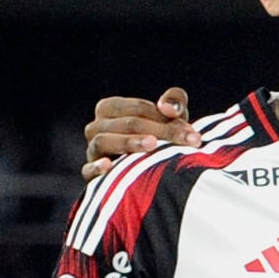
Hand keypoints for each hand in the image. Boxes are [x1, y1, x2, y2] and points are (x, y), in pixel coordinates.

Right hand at [82, 86, 196, 173]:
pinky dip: (96, 167)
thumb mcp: (171, 117)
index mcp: (109, 109)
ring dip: (128, 143)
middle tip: (186, 141)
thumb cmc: (161, 137)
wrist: (152, 172)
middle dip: (159, 131)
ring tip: (153, 145)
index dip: (164, 117)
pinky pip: (87, 170)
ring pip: (103, 141)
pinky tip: (110, 166)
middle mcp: (96, 128)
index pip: (136, 109)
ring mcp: (92, 151)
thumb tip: (168, 108)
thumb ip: (174, 102)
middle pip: (125, 124)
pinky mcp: (91, 176)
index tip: (191, 132)